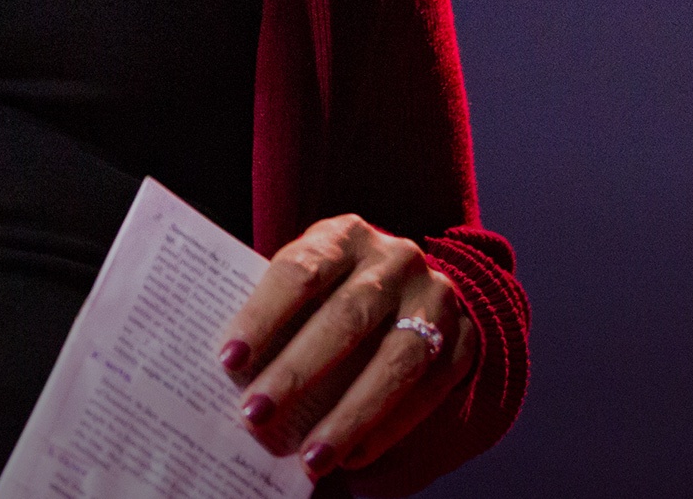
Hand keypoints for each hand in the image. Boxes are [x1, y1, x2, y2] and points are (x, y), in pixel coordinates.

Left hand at [215, 213, 476, 485]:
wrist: (414, 288)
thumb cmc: (336, 291)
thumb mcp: (311, 280)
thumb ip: (282, 313)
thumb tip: (236, 373)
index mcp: (344, 235)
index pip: (300, 271)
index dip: (263, 315)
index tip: (229, 360)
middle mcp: (396, 260)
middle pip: (346, 319)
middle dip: (297, 372)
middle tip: (255, 414)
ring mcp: (435, 299)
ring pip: (395, 362)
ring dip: (349, 415)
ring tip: (311, 457)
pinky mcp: (463, 340)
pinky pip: (427, 392)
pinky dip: (388, 429)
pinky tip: (353, 456)